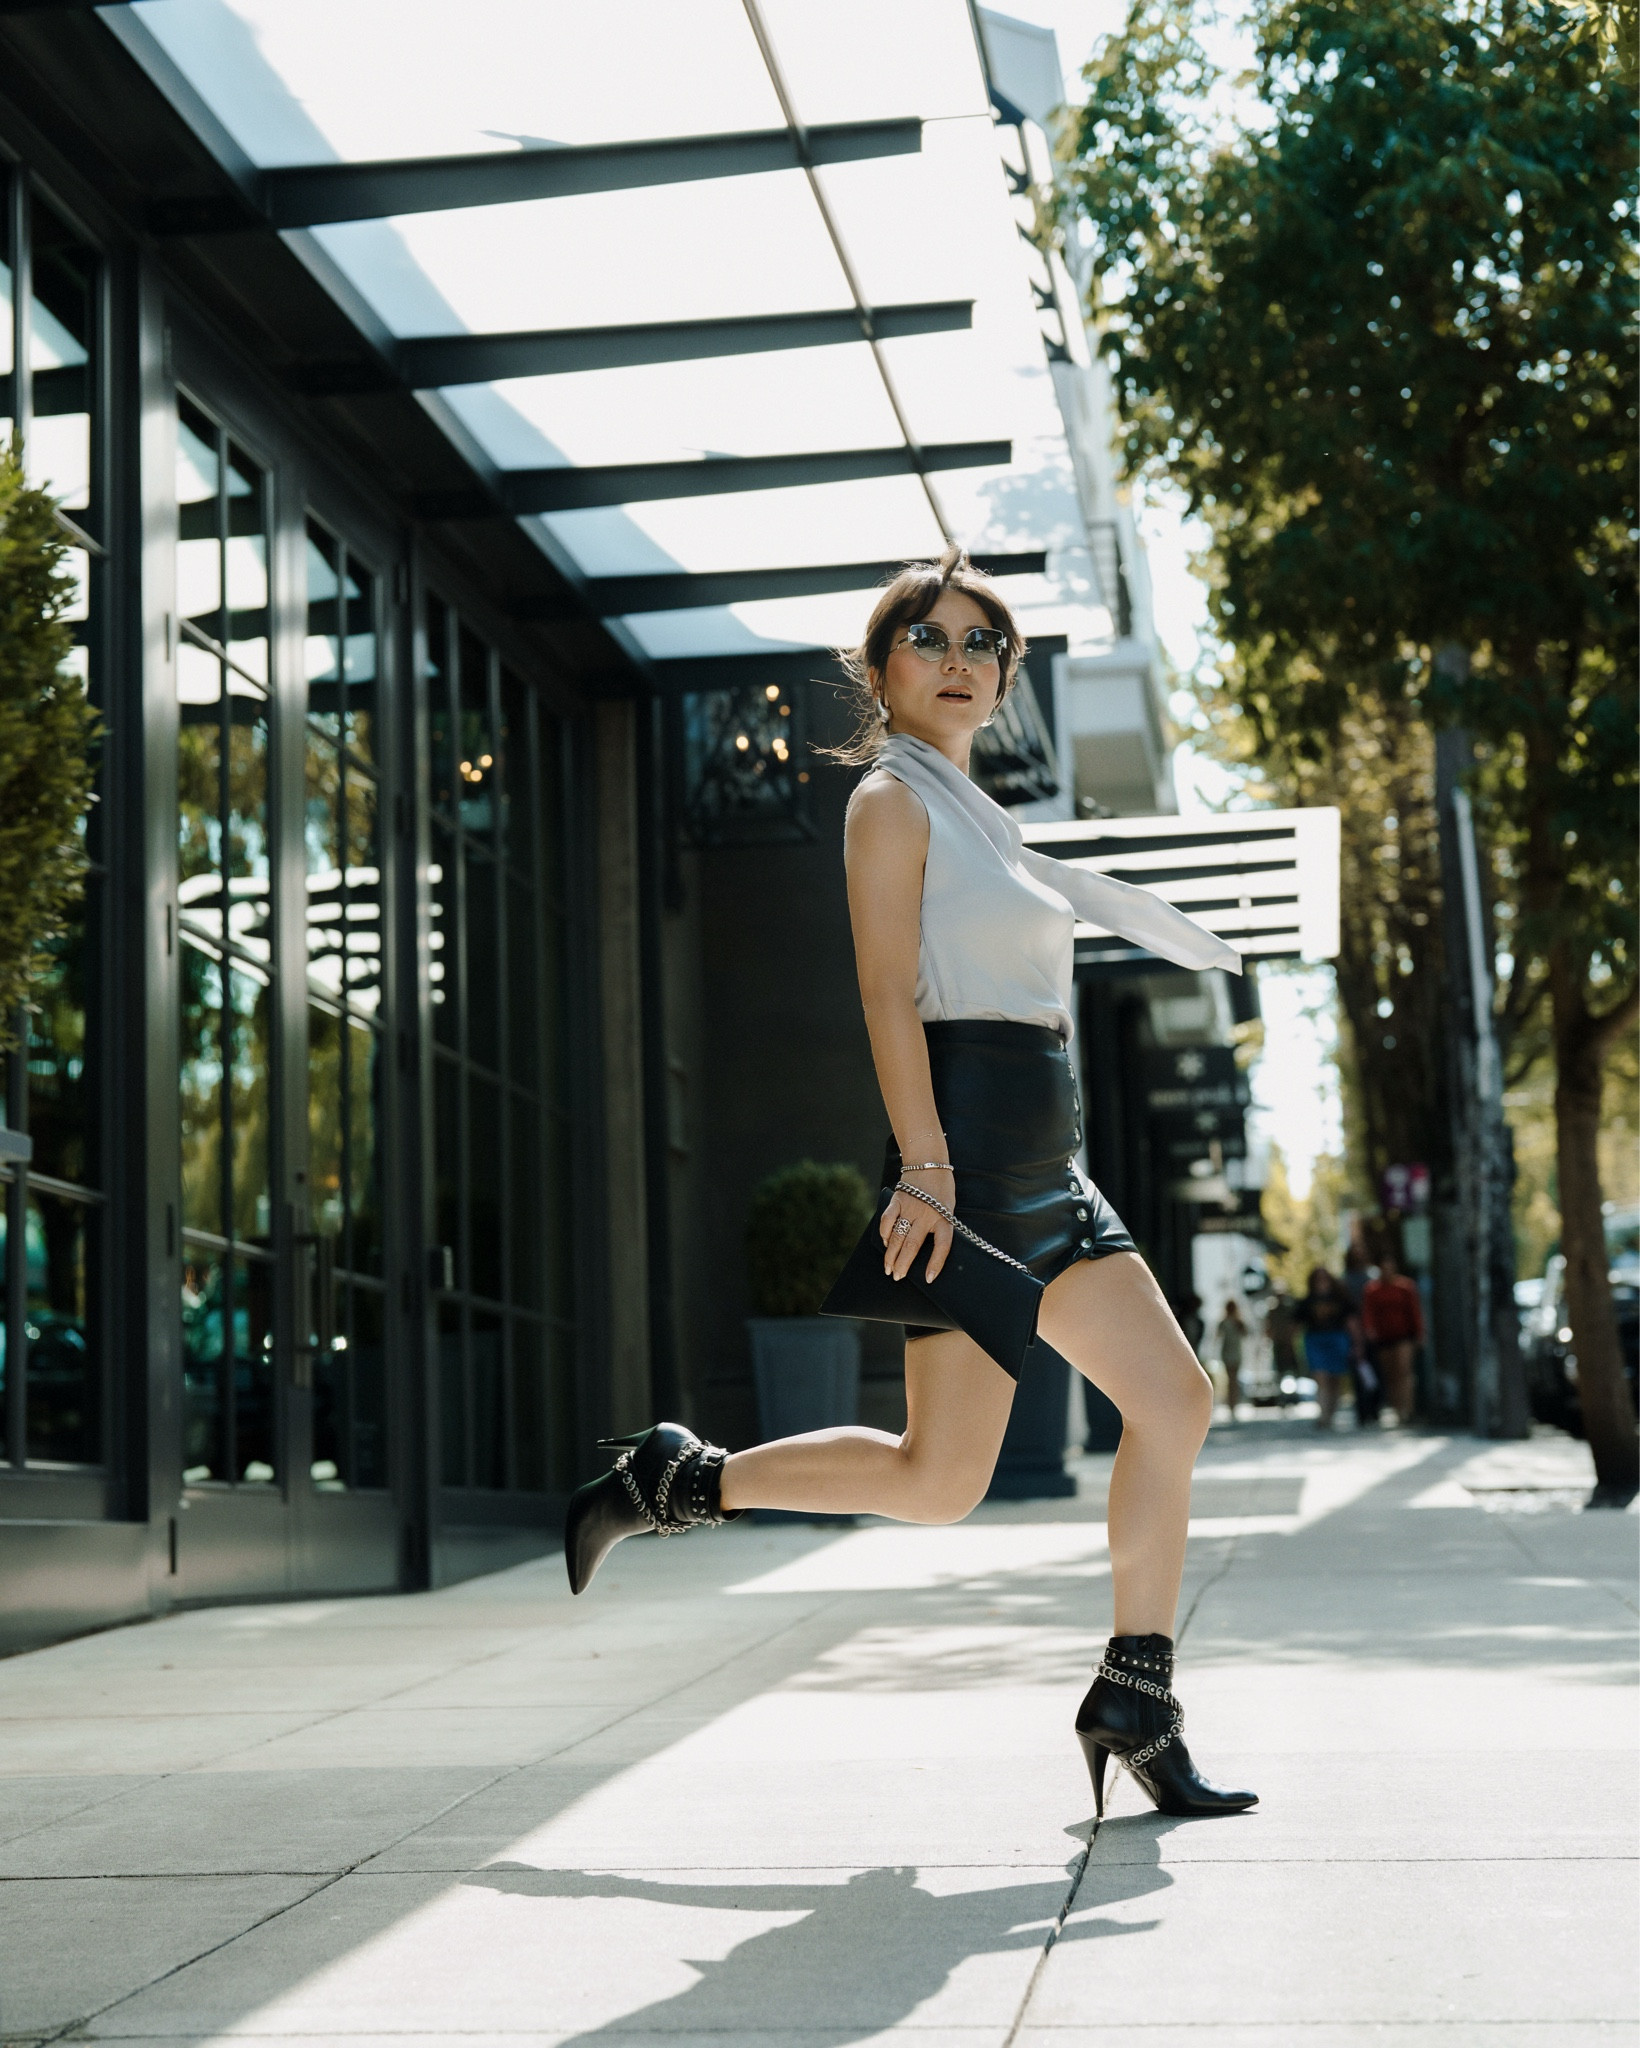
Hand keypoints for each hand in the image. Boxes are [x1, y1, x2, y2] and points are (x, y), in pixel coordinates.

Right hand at [881, 1167, 954, 1282]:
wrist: (929, 1162)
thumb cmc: (941, 1189)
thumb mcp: (948, 1208)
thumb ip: (939, 1226)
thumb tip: (925, 1250)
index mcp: (944, 1218)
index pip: (942, 1246)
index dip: (935, 1264)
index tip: (928, 1279)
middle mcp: (927, 1214)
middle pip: (912, 1245)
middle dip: (903, 1265)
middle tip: (897, 1277)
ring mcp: (910, 1207)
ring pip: (897, 1236)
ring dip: (891, 1255)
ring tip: (888, 1268)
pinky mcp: (897, 1199)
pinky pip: (887, 1220)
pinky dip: (884, 1233)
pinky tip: (885, 1242)